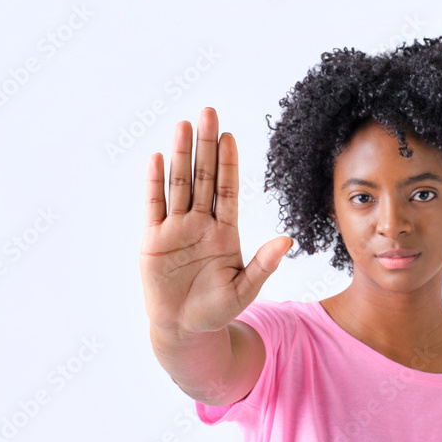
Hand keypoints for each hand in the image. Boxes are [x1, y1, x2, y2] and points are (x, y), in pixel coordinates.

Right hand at [139, 107, 292, 335]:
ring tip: (182, 125)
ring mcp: (176, 229)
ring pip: (179, 184)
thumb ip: (263, 264)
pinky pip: (154, 206)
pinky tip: (157, 159)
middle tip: (208, 112)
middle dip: (205, 145)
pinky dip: (155, 183)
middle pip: (203, 177)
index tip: (230, 136)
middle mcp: (200, 223)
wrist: (184, 328)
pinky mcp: (154, 240)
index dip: (229, 162)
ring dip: (180, 155)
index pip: (227, 189)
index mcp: (224, 232)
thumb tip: (288, 240)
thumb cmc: (217, 310)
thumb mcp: (245, 288)